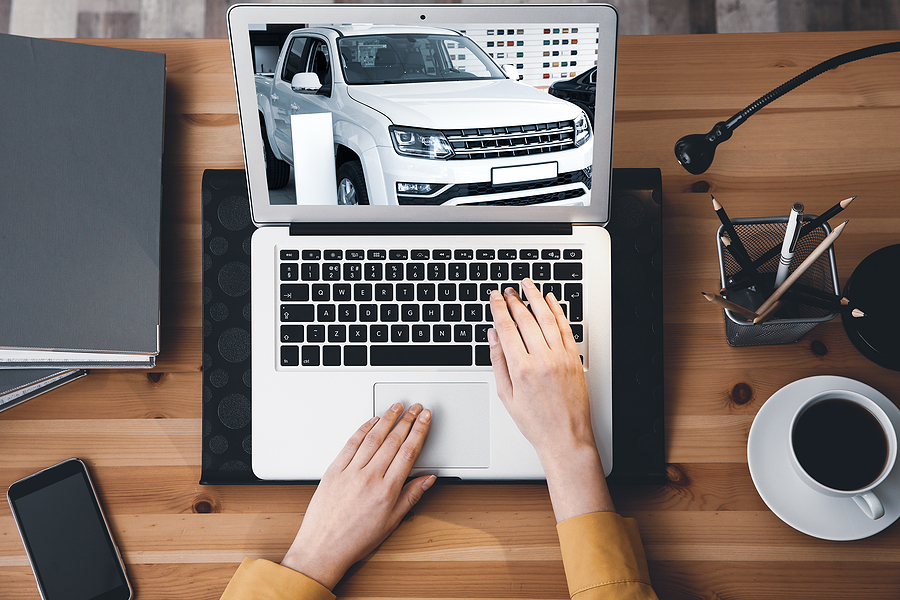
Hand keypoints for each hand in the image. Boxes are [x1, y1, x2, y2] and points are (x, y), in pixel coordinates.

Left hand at [281, 403, 434, 588]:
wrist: (322, 548)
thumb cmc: (355, 540)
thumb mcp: (391, 522)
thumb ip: (411, 496)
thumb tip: (428, 479)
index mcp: (386, 491)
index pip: (408, 452)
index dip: (419, 431)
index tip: (425, 419)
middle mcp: (369, 478)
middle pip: (393, 441)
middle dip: (407, 420)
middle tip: (416, 408)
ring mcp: (350, 472)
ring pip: (373, 438)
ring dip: (387, 419)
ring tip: (396, 407)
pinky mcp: (334, 470)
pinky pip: (351, 444)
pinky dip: (363, 430)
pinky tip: (372, 421)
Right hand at [489, 279, 613, 520]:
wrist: (565, 437)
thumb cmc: (535, 422)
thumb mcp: (506, 394)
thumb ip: (498, 361)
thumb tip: (493, 337)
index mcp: (522, 369)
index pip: (507, 328)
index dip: (499, 309)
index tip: (495, 298)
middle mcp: (543, 360)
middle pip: (526, 319)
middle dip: (515, 301)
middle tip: (508, 291)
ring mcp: (561, 358)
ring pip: (547, 319)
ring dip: (536, 298)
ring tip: (528, 286)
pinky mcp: (575, 359)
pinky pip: (566, 329)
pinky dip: (558, 312)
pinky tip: (551, 301)